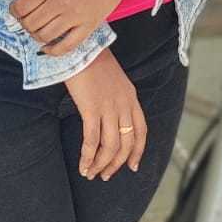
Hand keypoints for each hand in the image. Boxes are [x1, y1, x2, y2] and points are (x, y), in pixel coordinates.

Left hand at [6, 0, 150, 55]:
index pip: (22, 6)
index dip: (14, 10)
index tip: (15, 8)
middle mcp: (61, 3)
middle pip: (30, 23)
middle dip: (23, 22)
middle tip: (26, 17)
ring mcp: (75, 17)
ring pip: (44, 36)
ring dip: (35, 35)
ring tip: (36, 27)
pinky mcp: (88, 26)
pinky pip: (67, 46)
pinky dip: (52, 51)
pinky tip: (46, 46)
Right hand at [65, 49, 147, 179]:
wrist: (80, 46)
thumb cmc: (91, 60)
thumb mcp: (113, 79)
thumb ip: (115, 97)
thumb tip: (108, 116)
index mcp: (131, 97)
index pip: (141, 131)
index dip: (137, 152)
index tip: (131, 166)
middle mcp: (124, 104)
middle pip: (126, 143)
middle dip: (116, 163)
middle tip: (105, 175)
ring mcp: (109, 107)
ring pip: (110, 146)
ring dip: (101, 164)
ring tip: (91, 173)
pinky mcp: (92, 109)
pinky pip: (92, 141)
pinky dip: (88, 157)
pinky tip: (83, 165)